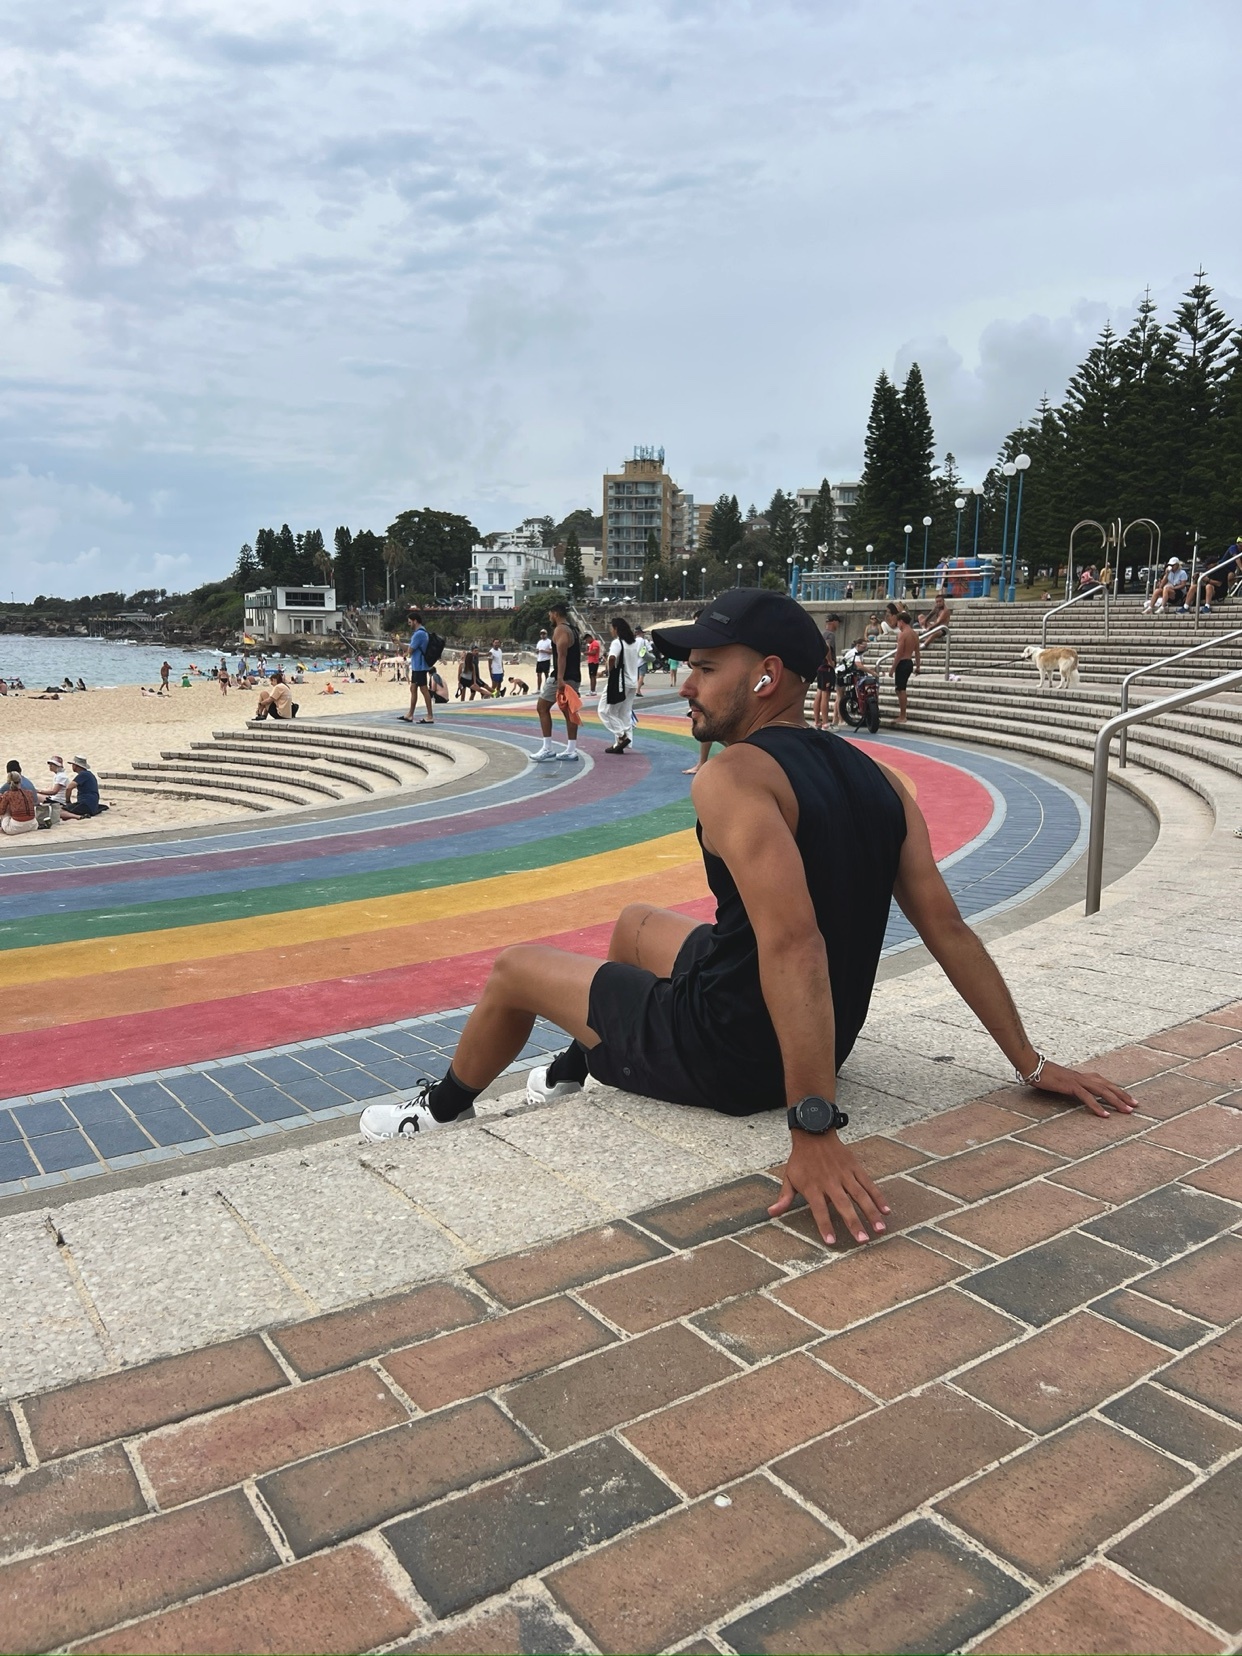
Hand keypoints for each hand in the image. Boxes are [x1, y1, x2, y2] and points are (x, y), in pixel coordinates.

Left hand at [769, 1130, 890, 1245]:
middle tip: (862, 1240)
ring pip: (860, 1196)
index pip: (820, 1210)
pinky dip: (878, 1197)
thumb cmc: (801, 1159)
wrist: (814, 1131)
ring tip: (879, 1230)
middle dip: (853, 1223)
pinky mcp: (855, 1167)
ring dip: (871, 1213)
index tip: (832, 1242)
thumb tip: (771, 1213)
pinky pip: (869, 1184)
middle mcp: (830, 1182)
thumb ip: (784, 1197)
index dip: (825, 1226)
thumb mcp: (789, 1177)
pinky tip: (886, 1210)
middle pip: (843, 1205)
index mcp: (813, 1187)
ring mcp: (845, 1174)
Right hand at [1029, 1059, 1136, 1117]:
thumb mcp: (1061, 1082)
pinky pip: (1087, 1097)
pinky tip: (1105, 1115)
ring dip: (1116, 1101)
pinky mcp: (1071, 1086)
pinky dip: (1097, 1107)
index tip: (1129, 1098)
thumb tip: (1076, 1092)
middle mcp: (1083, 1077)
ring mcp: (1078, 1081)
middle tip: (1136, 1105)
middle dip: (1123, 1096)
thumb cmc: (1044, 1074)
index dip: (1118, 1090)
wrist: (1032, 1066)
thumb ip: (1071, 1086)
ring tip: (1127, 1111)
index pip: (1105, 1083)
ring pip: (1102, 1091)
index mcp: (1082, 1076)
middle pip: (1108, 1086)